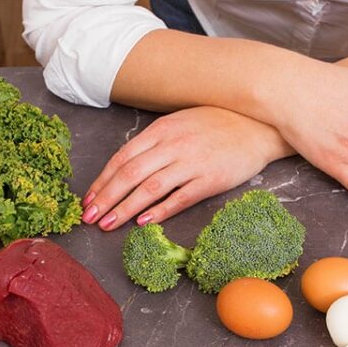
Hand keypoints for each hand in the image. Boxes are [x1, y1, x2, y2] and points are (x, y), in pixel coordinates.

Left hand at [83, 106, 293, 230]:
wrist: (259, 125)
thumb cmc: (218, 123)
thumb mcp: (181, 122)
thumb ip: (155, 141)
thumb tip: (126, 165)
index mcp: (162, 130)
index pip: (123, 157)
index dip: (102, 180)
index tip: (88, 199)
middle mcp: (173, 145)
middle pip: (130, 174)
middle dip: (106, 197)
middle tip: (90, 217)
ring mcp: (192, 162)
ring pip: (150, 188)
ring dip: (126, 208)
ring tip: (109, 224)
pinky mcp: (211, 179)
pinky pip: (180, 197)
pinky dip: (160, 211)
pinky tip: (144, 223)